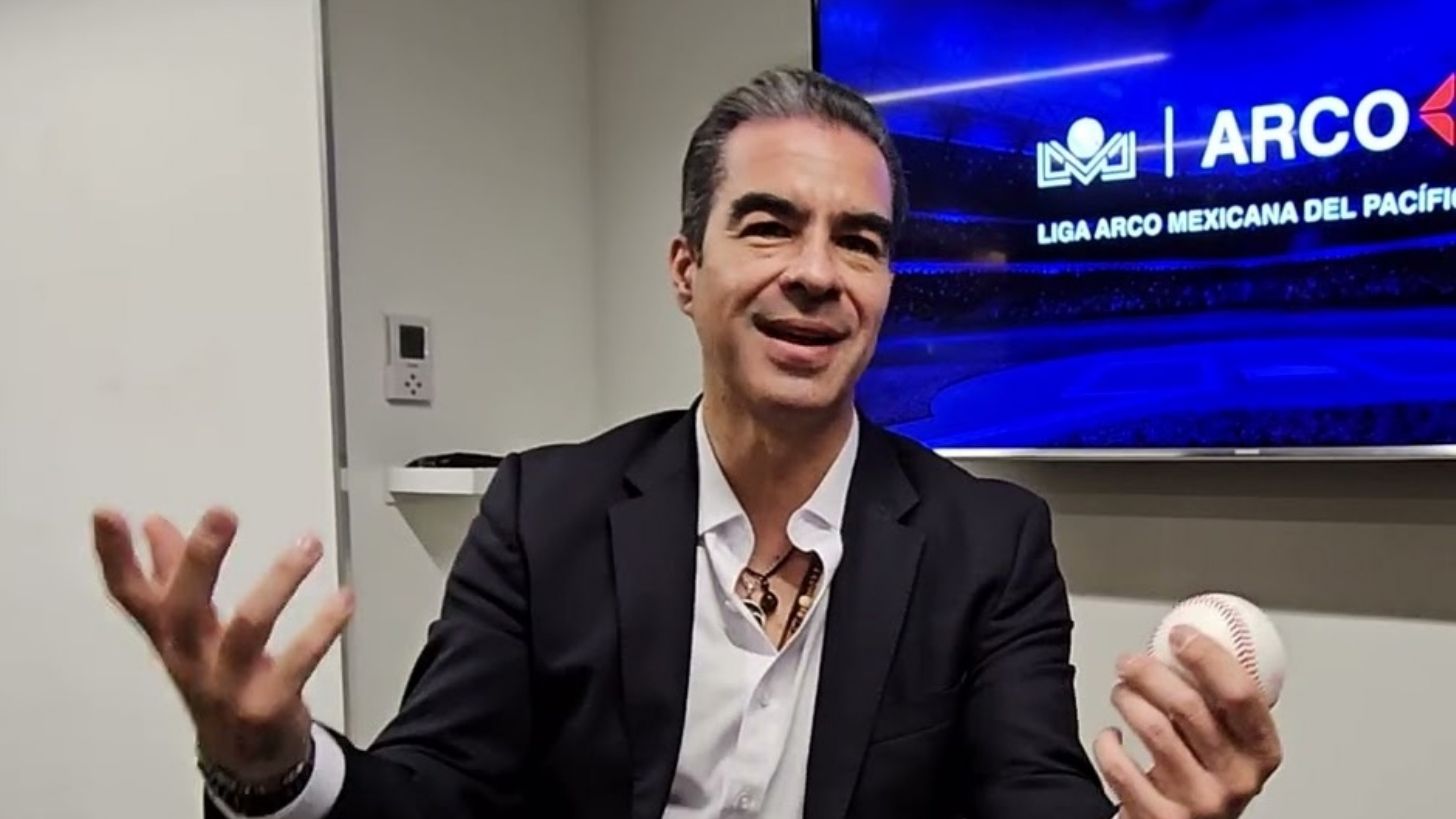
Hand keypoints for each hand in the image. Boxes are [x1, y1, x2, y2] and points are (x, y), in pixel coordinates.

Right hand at [93, 506, 352, 781]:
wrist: (246, 757)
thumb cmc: (217, 679)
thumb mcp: (190, 631)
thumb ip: (173, 575)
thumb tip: (154, 523)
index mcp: (170, 636)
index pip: (130, 595)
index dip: (114, 558)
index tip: (106, 513)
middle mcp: (192, 660)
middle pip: (183, 610)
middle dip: (199, 561)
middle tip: (221, 514)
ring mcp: (227, 686)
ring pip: (247, 631)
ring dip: (279, 583)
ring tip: (309, 544)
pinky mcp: (267, 706)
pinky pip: (296, 664)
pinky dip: (322, 629)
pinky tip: (344, 599)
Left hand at [1093, 626, 1282, 818]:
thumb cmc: (1202, 777)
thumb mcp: (1229, 743)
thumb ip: (1220, 701)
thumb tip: (1192, 638)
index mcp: (1261, 753)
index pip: (1241, 693)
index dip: (1208, 656)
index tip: (1180, 635)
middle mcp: (1236, 780)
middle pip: (1189, 706)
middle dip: (1150, 671)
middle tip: (1130, 659)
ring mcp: (1199, 802)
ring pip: (1153, 728)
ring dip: (1127, 699)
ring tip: (1121, 692)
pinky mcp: (1160, 818)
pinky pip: (1120, 765)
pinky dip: (1107, 742)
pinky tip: (1112, 737)